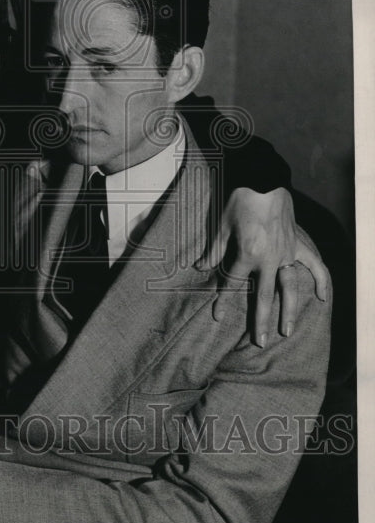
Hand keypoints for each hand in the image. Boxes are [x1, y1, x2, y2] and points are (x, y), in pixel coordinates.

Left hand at [198, 188, 330, 344]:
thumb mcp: (222, 226)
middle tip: (261, 341)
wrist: (263, 180)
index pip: (233, 284)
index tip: (217, 318)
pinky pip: (313, 264)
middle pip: (265, 296)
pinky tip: (322, 297)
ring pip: (290, 287)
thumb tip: (201, 267)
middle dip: (262, 320)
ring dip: (289, 309)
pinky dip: (319, 279)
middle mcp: (269, 258)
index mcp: (247, 254)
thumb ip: (214, 251)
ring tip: (287, 330)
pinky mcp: (298, 244)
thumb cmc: (239, 201)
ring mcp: (287, 253)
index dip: (223, 302)